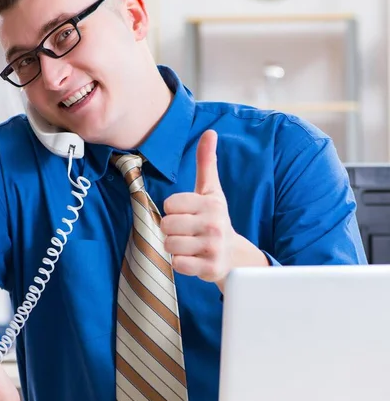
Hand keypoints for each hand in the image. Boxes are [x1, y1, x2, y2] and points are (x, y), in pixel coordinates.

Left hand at [161, 130, 266, 289]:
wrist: (235, 255)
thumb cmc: (214, 218)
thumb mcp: (211, 191)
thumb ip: (206, 162)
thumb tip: (209, 132)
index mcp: (210, 204)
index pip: (170, 204)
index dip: (172, 210)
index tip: (185, 213)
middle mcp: (213, 225)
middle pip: (166, 225)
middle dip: (171, 229)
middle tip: (185, 231)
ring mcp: (212, 248)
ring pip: (169, 244)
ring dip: (174, 246)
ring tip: (188, 244)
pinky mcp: (210, 268)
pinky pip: (177, 264)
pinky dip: (180, 262)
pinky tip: (192, 258)